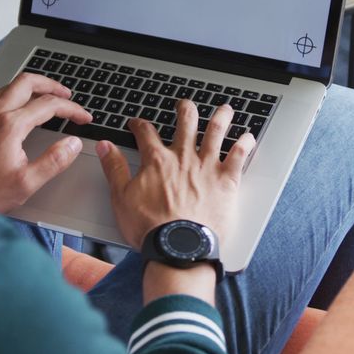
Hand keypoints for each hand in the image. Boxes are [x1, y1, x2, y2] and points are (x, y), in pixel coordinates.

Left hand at [0, 73, 91, 211]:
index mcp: (10, 125)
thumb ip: (55, 161)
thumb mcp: (27, 183)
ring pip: (9, 86)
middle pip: (27, 81)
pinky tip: (18, 108)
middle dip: (52, 85)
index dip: (72, 109)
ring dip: (32, 88)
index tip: (83, 117)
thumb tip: (72, 144)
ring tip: (46, 98)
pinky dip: (13, 95)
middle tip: (66, 95)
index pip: (49, 105)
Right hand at [97, 100, 255, 250]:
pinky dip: (245, 144)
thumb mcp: (121, 197)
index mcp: (157, 161)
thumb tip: (105, 147)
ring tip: (224, 109)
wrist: (178, 248)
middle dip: (185, 110)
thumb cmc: (150, 228)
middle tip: (184, 105)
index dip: (139, 124)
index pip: (146, 133)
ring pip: (216, 132)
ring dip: (221, 117)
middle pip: (186, 122)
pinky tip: (248, 137)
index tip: (137, 123)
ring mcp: (207, 167)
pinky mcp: (227, 181)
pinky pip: (239, 156)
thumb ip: (114, 168)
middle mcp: (184, 157)